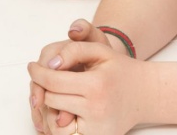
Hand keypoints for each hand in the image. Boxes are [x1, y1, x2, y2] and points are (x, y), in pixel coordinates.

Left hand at [28, 25, 144, 134]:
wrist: (145, 94)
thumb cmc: (121, 71)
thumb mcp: (101, 50)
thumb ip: (73, 50)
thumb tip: (49, 64)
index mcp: (96, 86)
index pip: (53, 81)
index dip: (38, 72)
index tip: (32, 66)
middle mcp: (95, 110)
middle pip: (50, 99)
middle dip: (44, 87)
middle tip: (46, 78)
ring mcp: (95, 129)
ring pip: (53, 118)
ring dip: (50, 105)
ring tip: (56, 92)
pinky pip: (64, 133)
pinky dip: (59, 121)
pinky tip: (63, 108)